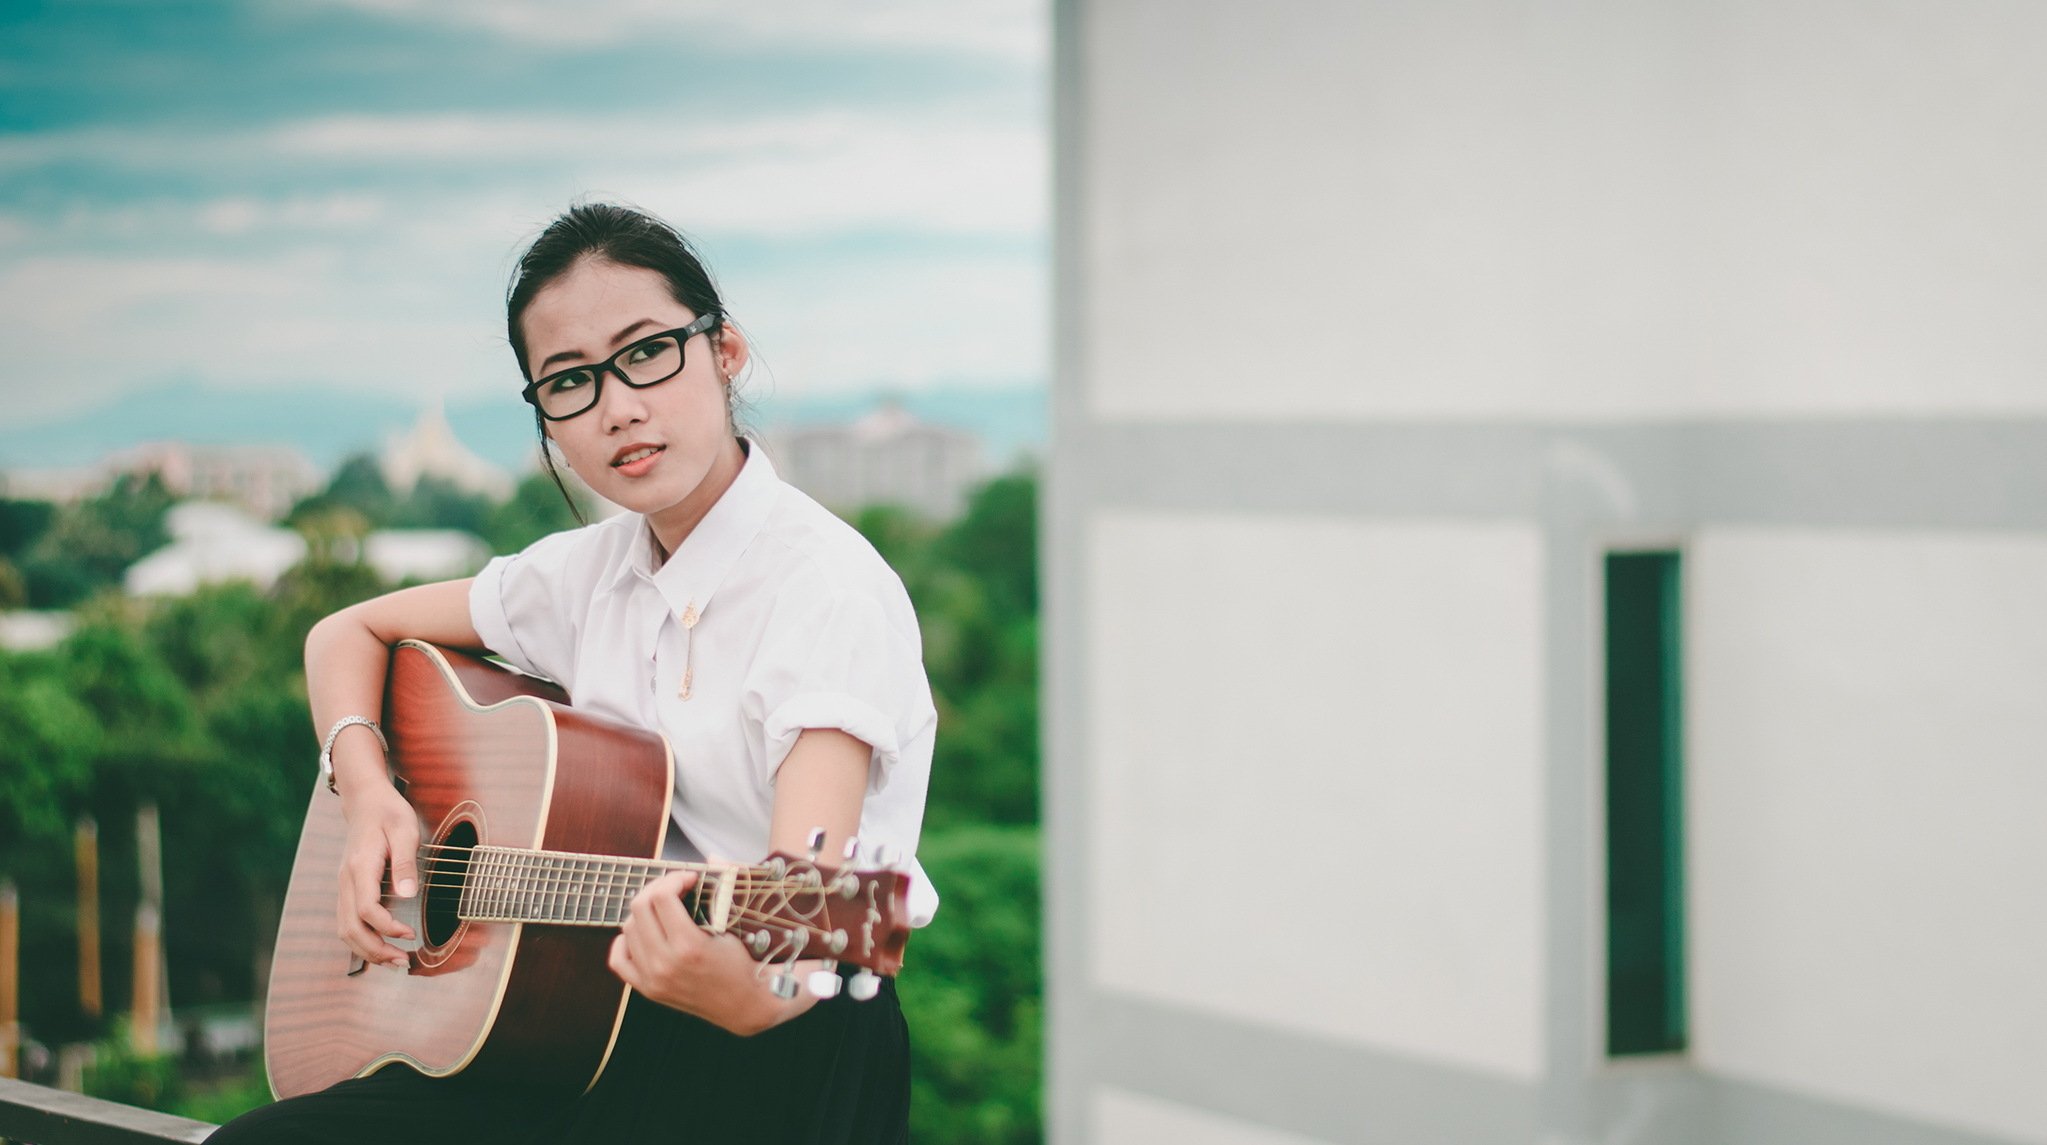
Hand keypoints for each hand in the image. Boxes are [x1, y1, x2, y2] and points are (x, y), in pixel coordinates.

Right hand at [335, 782, 418, 968]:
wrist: (365, 801)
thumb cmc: (389, 813)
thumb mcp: (405, 830)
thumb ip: (404, 863)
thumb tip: (408, 895)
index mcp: (360, 867)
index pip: (366, 909)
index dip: (387, 928)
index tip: (410, 935)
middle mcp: (346, 881)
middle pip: (351, 928)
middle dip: (376, 951)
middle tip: (404, 962)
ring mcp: (343, 886)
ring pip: (345, 930)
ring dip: (367, 950)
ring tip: (395, 962)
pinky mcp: (347, 889)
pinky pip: (347, 922)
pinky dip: (361, 940)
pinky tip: (381, 947)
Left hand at [609, 870, 819, 1035]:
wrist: (743, 1004)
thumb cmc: (742, 962)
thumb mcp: (733, 926)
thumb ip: (721, 888)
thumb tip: (713, 857)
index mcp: (688, 946)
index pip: (662, 897)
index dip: (674, 878)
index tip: (689, 878)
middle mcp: (665, 963)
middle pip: (639, 908)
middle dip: (657, 889)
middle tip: (675, 888)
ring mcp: (652, 979)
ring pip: (628, 928)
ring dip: (644, 911)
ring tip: (664, 909)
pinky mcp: (647, 989)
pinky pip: (619, 959)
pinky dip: (626, 940)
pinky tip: (643, 932)